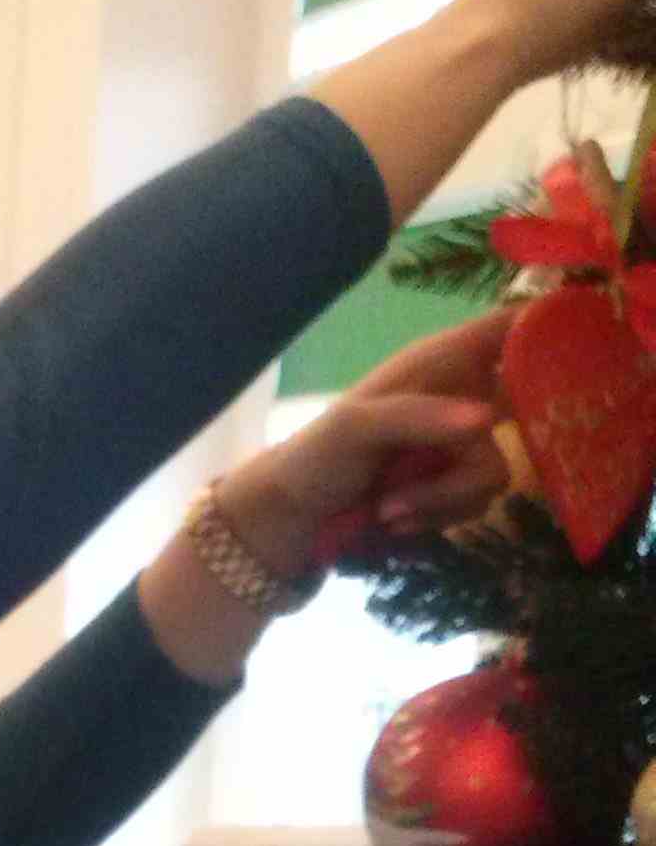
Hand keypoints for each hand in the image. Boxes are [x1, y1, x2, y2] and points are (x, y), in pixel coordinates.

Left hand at [138, 311, 516, 686]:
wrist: (293, 517)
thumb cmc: (316, 455)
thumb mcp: (356, 426)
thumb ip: (418, 416)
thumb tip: (487, 419)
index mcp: (442, 361)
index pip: (511, 326)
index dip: (545, 333)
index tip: (552, 366)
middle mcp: (461, 396)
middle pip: (521, 415)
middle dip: (470, 458)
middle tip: (417, 475)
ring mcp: (460, 445)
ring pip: (494, 473)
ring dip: (440, 500)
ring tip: (389, 505)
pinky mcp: (454, 489)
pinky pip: (476, 505)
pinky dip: (436, 518)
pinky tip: (397, 518)